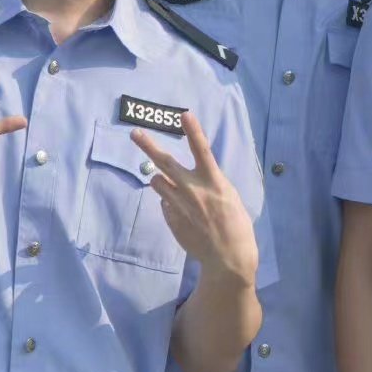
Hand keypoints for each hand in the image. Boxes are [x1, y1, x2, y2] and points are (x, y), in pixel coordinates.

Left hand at [132, 112, 258, 283]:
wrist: (228, 257)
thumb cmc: (237, 225)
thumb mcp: (229, 196)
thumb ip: (207, 184)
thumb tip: (184, 180)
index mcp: (214, 182)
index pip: (202, 150)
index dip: (193, 131)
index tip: (184, 114)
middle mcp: (193, 190)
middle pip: (165, 163)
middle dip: (148, 146)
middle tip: (134, 133)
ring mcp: (179, 206)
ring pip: (158, 182)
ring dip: (161, 178)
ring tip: (170, 183)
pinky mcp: (172, 220)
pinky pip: (165, 203)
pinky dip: (171, 202)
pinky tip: (184, 212)